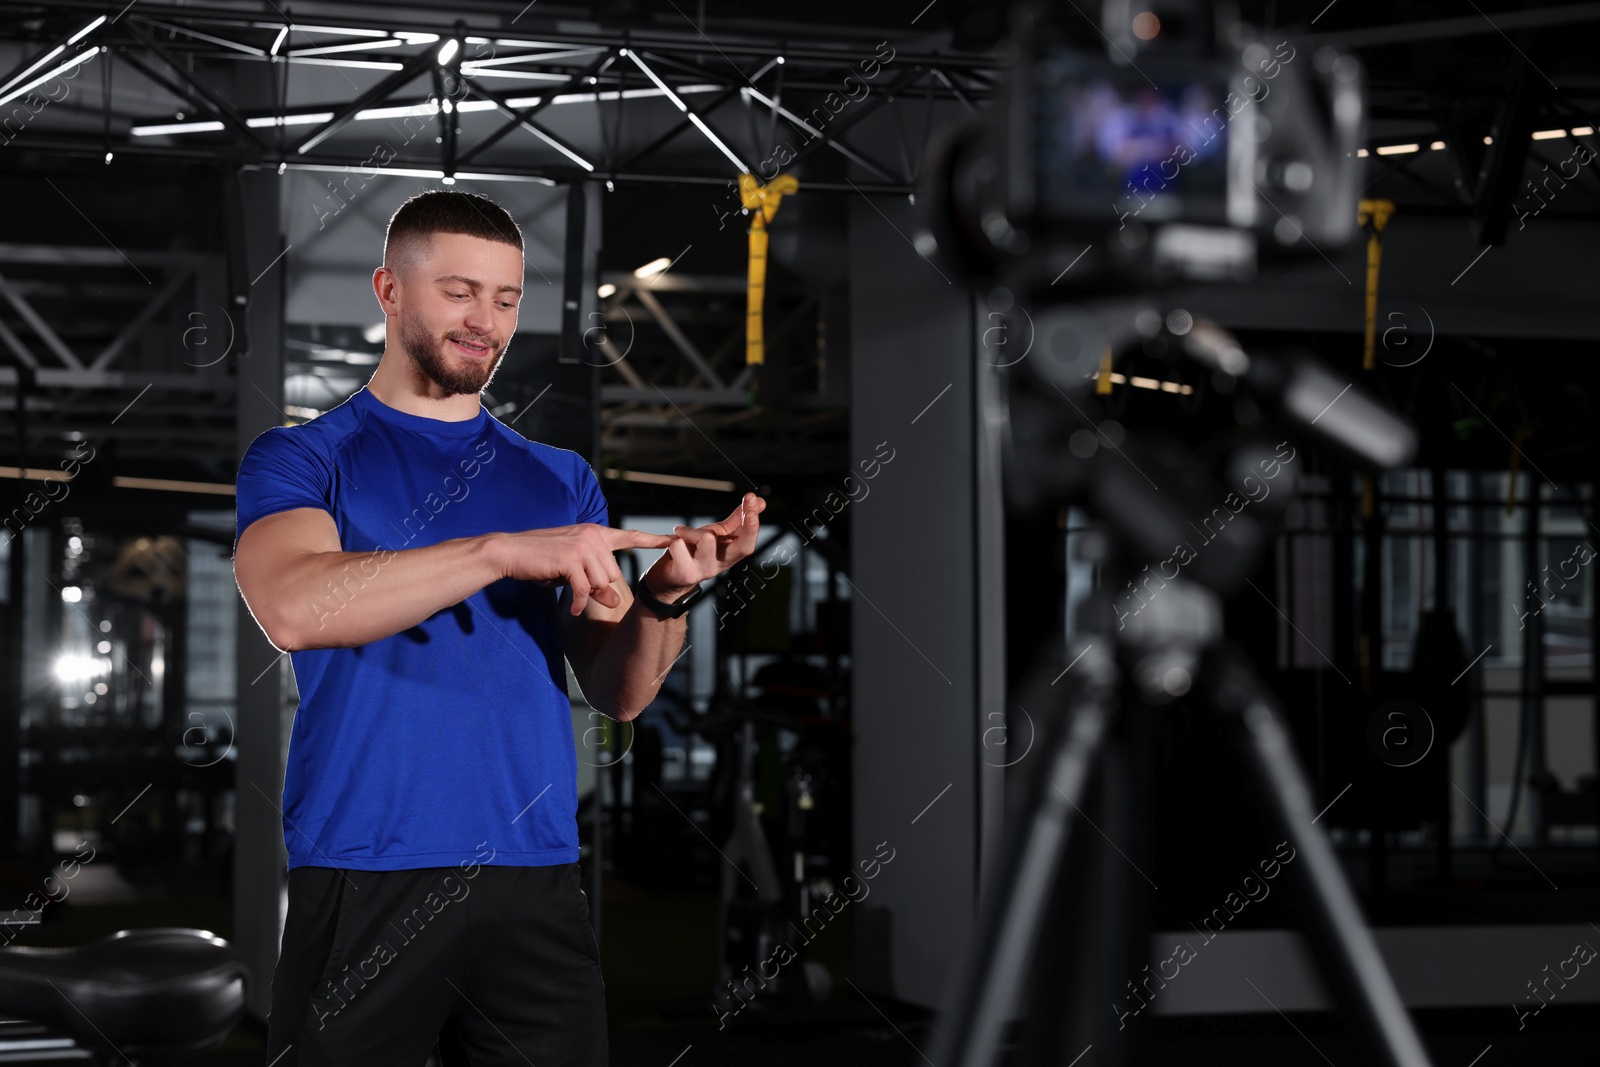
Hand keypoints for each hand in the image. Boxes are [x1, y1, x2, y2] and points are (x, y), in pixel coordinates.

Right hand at [495, 524, 674, 614]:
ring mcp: (582, 546)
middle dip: (597, 584)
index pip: (629, 536)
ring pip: (602, 582)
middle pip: (613, 573)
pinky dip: (579, 603)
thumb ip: (596, 582)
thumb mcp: (574, 570)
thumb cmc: (542, 559)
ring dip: (587, 591)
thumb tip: (616, 601)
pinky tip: (573, 608)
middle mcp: (592, 536)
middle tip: (575, 582)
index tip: (672, 539)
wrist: (511, 552)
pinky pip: (585, 590)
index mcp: (595, 532)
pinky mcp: (571, 560)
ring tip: (568, 586)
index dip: (652, 539)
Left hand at [647, 492, 766, 598]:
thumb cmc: (693, 553)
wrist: (668, 578)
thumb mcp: (715, 534)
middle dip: (747, 522)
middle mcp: (721, 565)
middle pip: (742, 547)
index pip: (748, 541)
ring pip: (706, 538)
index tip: (754, 499)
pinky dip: (669, 540)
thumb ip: (736, 520)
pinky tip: (665, 543)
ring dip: (690, 531)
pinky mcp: (686, 573)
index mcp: (730, 555)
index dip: (754, 522)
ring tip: (682, 534)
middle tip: (749, 499)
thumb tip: (760, 501)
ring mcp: (705, 571)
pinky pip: (679, 545)